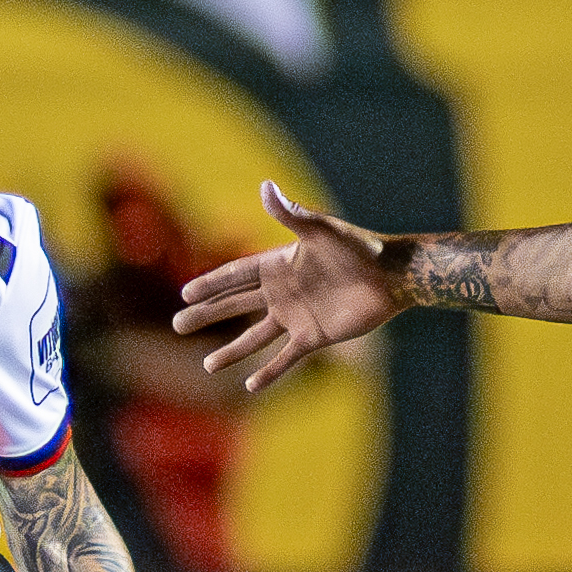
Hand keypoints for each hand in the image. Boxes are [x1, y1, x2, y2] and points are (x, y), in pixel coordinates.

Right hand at [171, 181, 402, 393]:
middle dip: (207, 315)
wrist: (392, 277)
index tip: (185, 293)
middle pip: (236, 305)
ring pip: (255, 337)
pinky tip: (249, 385)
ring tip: (206, 366)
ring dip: (231, 350)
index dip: (210, 284)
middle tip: (178, 324)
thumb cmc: (359, 248)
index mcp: (279, 265)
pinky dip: (269, 372)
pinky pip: (286, 358)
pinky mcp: (314, 337)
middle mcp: (282, 293)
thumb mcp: (321, 230)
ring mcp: (296, 317)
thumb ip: (291, 213)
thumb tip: (264, 186)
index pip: (235, 275)